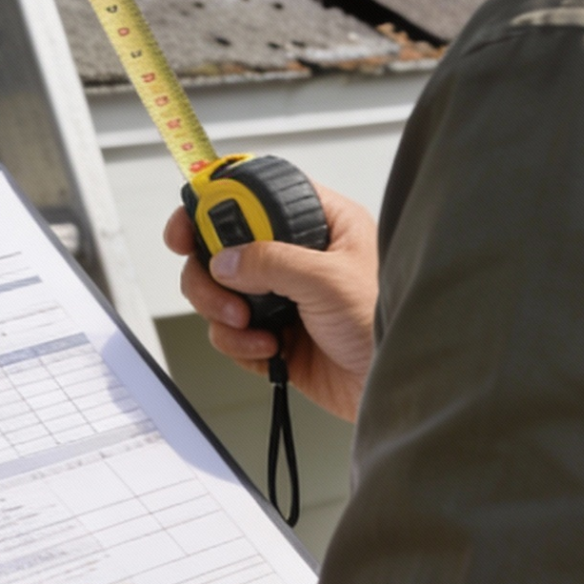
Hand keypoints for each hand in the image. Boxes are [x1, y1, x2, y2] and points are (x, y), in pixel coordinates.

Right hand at [165, 184, 377, 422]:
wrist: (395, 387)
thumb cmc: (386, 324)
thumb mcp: (330, 280)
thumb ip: (272, 262)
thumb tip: (225, 260)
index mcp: (320, 224)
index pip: (255, 196)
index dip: (215, 204)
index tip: (188, 224)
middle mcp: (296, 257)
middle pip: (223, 245)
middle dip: (209, 270)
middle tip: (216, 286)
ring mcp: (281, 297)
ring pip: (219, 290)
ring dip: (221, 311)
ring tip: (248, 326)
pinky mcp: (273, 336)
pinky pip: (229, 333)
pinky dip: (236, 343)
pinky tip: (268, 350)